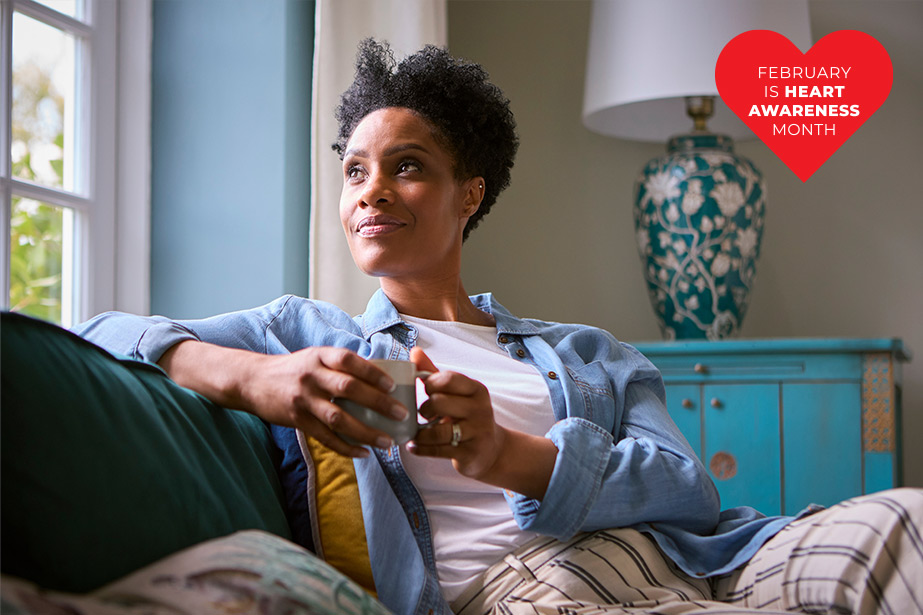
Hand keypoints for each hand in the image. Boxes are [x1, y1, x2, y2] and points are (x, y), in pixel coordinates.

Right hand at [161, 341, 405, 457]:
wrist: (252, 380)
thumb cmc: (294, 369)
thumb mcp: (315, 358)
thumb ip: (341, 366)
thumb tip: (381, 377)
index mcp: (319, 356)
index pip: (349, 361)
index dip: (372, 372)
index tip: (392, 385)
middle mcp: (311, 376)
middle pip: (348, 389)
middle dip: (378, 403)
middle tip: (400, 414)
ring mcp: (303, 399)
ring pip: (339, 418)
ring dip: (366, 432)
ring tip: (387, 442)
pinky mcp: (296, 420)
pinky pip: (325, 438)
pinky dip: (346, 447)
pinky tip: (363, 453)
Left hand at [406, 347, 505, 478]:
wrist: (491, 450)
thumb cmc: (467, 416)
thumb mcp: (456, 393)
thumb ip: (434, 373)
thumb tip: (414, 351)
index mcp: (477, 390)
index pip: (448, 379)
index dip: (430, 384)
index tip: (426, 392)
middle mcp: (480, 409)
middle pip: (439, 403)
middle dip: (424, 409)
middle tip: (423, 414)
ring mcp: (477, 433)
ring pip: (438, 431)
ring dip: (420, 433)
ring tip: (416, 434)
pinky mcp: (470, 453)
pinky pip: (438, 450)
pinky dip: (420, 448)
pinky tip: (414, 446)